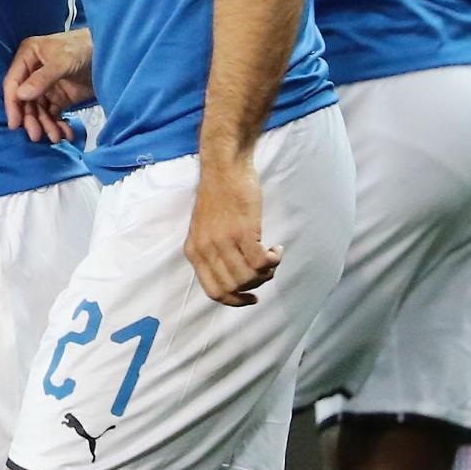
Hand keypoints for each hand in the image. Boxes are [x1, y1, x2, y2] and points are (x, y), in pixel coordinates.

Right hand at [2, 29, 93, 143]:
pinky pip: (53, 115)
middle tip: (37, 135)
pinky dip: (57, 125)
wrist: (114, 53)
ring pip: (39, 111)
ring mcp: (46, 86)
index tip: (15, 125)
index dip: (12, 104)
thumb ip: (42, 78)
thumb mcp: (64, 61)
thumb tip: (21, 96)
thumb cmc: (85, 48)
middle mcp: (33, 72)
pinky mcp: (60, 98)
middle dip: (31, 119)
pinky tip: (66, 134)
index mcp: (28, 57)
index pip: (13, 83)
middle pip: (25, 101)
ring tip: (56, 137)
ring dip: (45, 125)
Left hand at [184, 155, 279, 305]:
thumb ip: (212, 252)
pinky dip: (273, 260)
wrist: (224, 169)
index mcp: (193, 252)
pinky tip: (276, 248)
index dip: (234, 300)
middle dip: (255, 285)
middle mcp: (205, 250)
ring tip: (271, 257)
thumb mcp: (204, 229)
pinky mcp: (242, 231)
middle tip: (266, 270)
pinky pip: (261, 262)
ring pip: (249, 278)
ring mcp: (223, 242)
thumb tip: (233, 276)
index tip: (251, 297)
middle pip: (234, 288)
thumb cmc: (218, 197)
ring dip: (267, 273)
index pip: (213, 291)